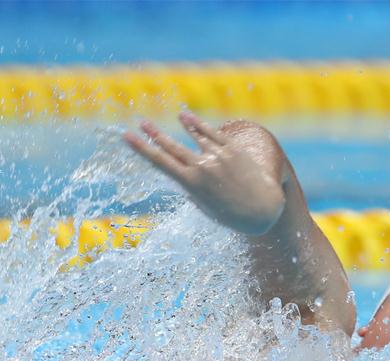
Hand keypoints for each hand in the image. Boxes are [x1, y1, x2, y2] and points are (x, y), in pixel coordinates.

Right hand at [123, 112, 284, 234]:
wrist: (263, 209)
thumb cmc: (232, 215)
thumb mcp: (206, 207)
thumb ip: (193, 191)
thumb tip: (185, 177)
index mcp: (192, 184)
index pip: (160, 162)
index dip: (141, 148)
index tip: (127, 137)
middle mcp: (202, 167)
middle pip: (172, 147)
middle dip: (154, 134)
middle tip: (140, 122)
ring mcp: (218, 156)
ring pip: (193, 136)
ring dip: (179, 126)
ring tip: (171, 116)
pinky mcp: (233, 149)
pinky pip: (212, 133)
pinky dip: (197, 125)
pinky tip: (185, 117)